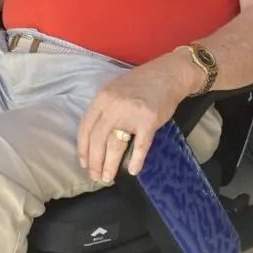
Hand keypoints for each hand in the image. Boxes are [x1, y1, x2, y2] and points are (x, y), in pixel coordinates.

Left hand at [77, 57, 191, 182]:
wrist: (168, 74)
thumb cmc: (141, 84)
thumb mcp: (115, 91)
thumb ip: (104, 110)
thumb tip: (96, 139)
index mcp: (102, 98)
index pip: (85, 128)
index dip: (83, 149)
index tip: (84, 164)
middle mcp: (113, 106)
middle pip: (98, 140)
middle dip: (95, 162)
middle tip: (96, 177)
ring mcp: (131, 113)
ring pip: (115, 145)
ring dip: (110, 165)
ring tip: (108, 178)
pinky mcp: (149, 120)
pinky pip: (141, 145)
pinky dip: (136, 160)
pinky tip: (132, 171)